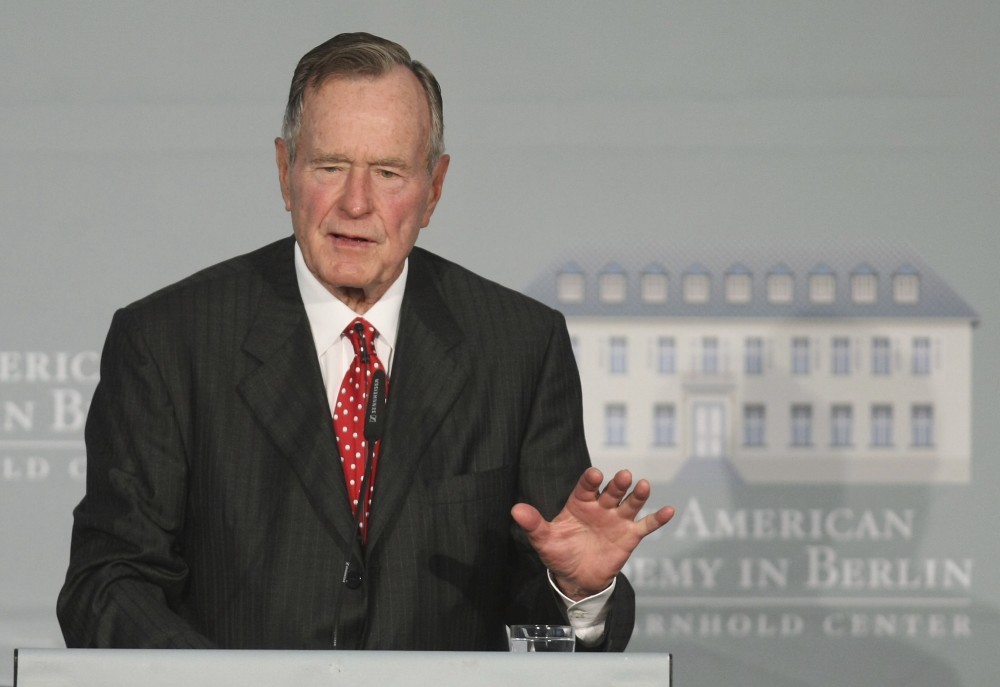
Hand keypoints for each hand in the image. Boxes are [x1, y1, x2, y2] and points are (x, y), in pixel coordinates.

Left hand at [511, 467, 674, 600]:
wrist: (576, 578)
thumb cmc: (559, 553)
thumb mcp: (543, 540)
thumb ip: (533, 523)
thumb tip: (515, 509)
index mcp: (579, 503)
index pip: (586, 487)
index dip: (590, 480)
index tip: (595, 474)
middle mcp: (600, 507)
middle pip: (612, 492)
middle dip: (617, 484)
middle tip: (623, 476)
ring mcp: (617, 520)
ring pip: (630, 504)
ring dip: (637, 495)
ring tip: (644, 486)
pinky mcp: (630, 536)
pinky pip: (646, 526)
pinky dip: (657, 518)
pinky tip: (668, 510)